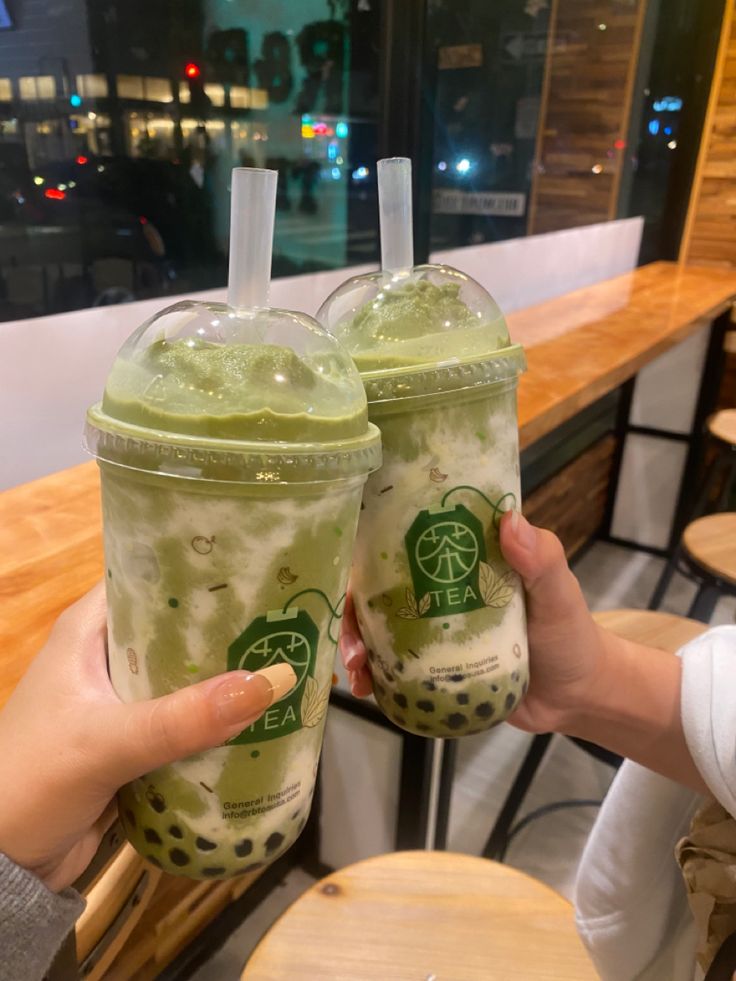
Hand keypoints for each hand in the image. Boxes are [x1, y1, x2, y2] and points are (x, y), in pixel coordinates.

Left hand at [0, 584, 294, 891]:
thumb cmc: (33, 782)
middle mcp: (108, 656)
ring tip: (290, 665)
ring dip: (231, 680)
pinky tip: (264, 720)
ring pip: (190, 678)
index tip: (264, 570)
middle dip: (232, 630)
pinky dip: (220, 723)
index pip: (154, 576)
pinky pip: (189, 722)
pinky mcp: (137, 743)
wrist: (0, 867)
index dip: (205, 570)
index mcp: (90, 629)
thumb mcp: (106, 743)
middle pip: (182, 629)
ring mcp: (124, 701)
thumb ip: (184, 718)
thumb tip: (273, 681)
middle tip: (291, 624)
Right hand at [339, 511, 604, 732]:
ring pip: (378, 629)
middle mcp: (438, 590)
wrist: (577, 696)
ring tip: (357, 673)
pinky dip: (374, 676)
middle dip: (351, 611)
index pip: (405, 542)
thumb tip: (510, 521)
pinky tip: (367, 690)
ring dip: (356, 646)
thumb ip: (541, 559)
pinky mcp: (434, 668)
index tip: (351, 564)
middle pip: (378, 590)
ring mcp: (433, 630)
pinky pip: (394, 667)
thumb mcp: (559, 592)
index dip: (370, 549)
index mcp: (462, 559)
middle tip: (351, 640)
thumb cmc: (570, 633)